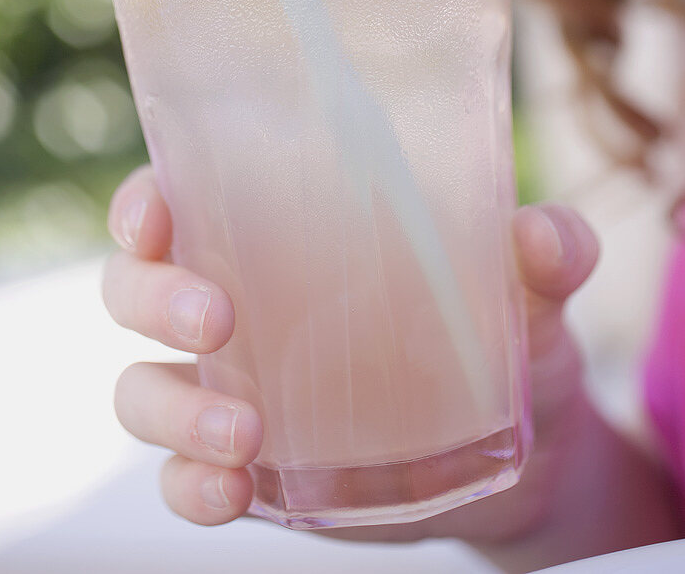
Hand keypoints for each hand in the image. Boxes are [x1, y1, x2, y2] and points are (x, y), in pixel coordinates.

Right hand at [103, 166, 598, 537]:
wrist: (527, 457)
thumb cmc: (510, 339)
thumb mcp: (534, 292)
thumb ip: (549, 252)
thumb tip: (542, 235)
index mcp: (286, 233)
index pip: (182, 195)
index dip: (146, 199)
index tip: (157, 212)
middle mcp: (241, 301)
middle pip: (135, 286)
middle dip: (153, 296)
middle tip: (218, 316)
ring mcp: (236, 388)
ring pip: (143, 386)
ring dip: (173, 407)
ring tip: (244, 433)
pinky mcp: (251, 467)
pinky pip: (181, 475)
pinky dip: (189, 484)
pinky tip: (231, 489)